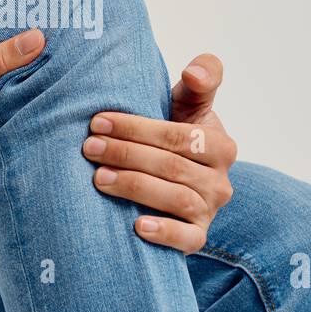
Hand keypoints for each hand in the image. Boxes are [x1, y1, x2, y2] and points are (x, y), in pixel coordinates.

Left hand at [83, 54, 237, 252]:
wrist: (178, 181)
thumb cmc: (175, 135)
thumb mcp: (188, 104)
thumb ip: (200, 79)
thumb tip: (194, 71)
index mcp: (220, 144)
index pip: (179, 135)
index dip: (137, 128)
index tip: (98, 121)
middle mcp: (221, 180)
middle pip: (172, 165)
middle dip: (126, 154)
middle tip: (89, 148)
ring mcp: (210, 210)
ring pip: (176, 198)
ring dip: (135, 187)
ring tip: (98, 178)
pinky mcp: (198, 236)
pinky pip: (188, 239)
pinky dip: (164, 233)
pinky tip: (137, 226)